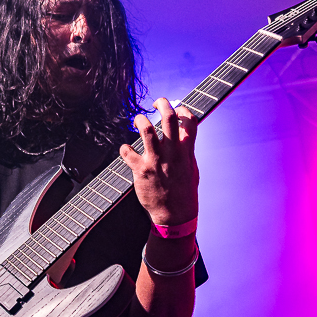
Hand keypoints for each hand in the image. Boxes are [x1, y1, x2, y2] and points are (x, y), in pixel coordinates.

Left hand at [120, 98, 198, 225]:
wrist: (174, 214)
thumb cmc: (183, 190)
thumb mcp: (192, 167)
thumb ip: (187, 149)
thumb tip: (183, 132)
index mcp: (187, 151)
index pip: (190, 122)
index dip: (183, 110)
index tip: (177, 110)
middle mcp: (172, 153)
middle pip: (169, 118)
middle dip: (162, 104)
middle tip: (156, 102)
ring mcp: (156, 161)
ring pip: (146, 130)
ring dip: (140, 120)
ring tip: (139, 120)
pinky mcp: (141, 170)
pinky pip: (127, 152)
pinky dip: (124, 149)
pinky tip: (127, 151)